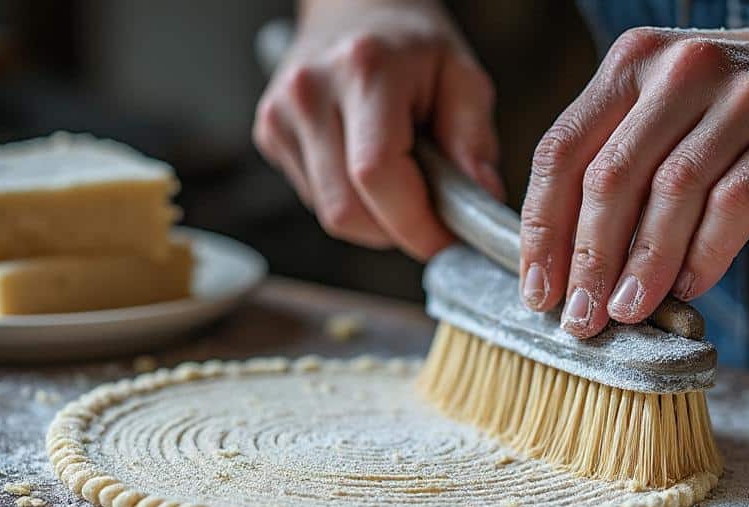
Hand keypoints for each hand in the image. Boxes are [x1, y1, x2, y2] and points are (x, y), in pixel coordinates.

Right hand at [254, 0, 501, 258]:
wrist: (356, 9)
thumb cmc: (414, 46)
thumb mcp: (462, 77)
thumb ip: (473, 141)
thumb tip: (480, 203)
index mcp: (364, 70)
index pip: (377, 175)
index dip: (415, 224)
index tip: (448, 241)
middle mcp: (310, 91)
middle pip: (346, 210)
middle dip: (396, 231)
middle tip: (431, 218)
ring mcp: (280, 113)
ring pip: (329, 215)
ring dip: (374, 222)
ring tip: (403, 183)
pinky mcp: (269, 133)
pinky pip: (316, 200)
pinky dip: (351, 203)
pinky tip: (367, 170)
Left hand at [519, 21, 748, 336]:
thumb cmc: (736, 108)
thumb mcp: (664, 110)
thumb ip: (617, 165)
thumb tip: (570, 271)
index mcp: (630, 63)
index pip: (561, 151)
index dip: (542, 230)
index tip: (536, 291)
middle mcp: (679, 71)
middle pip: (610, 177)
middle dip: (588, 259)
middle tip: (580, 317)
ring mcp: (741, 97)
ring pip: (671, 193)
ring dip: (644, 265)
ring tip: (628, 311)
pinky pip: (734, 205)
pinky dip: (705, 255)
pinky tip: (689, 288)